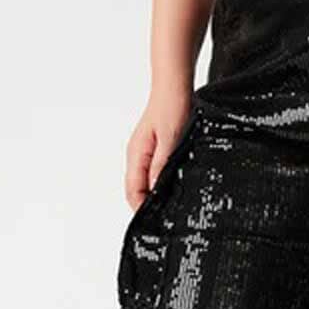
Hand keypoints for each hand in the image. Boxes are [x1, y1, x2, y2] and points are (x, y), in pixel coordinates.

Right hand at [125, 87, 192, 210]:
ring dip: (156, 197)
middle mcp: (137, 157)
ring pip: (145, 184)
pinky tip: (175, 189)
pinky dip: (161, 185)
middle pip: (137, 191)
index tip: (157, 222)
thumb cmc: (172, 107)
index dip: (142, 210)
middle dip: (149, 207)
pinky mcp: (155, 151)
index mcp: (136, 155)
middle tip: (168, 221)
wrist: (174, 86)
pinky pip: (154, 175)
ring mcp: (145, 154)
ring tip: (172, 209)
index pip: (132, 192)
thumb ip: (162, 164)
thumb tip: (157, 189)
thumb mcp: (170, 139)